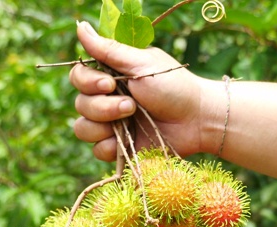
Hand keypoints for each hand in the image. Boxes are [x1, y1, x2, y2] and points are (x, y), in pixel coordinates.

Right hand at [69, 21, 220, 160]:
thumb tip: (80, 26)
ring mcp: (112, 125)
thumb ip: (108, 50)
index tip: (109, 84)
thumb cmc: (174, 87)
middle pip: (80, 104)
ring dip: (104, 125)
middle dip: (103, 106)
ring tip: (132, 119)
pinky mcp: (120, 148)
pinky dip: (111, 146)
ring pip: (83, 128)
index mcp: (111, 77)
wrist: (197, 120)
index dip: (86, 83)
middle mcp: (108, 100)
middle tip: (132, 105)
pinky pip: (98, 150)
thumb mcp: (141, 64)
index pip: (78, 77)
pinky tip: (129, 140)